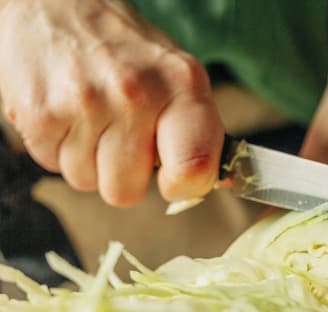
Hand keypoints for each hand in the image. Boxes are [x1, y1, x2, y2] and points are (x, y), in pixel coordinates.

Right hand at [0, 0, 222, 205]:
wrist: (52, 3)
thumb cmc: (123, 48)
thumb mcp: (175, 76)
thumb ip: (194, 131)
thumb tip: (203, 182)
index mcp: (182, 85)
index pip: (195, 167)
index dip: (184, 186)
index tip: (174, 177)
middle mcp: (136, 93)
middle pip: (127, 192)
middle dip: (122, 174)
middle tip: (120, 135)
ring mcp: (85, 104)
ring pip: (87, 182)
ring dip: (87, 159)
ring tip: (90, 116)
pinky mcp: (39, 112)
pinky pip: (52, 165)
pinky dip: (57, 146)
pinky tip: (65, 111)